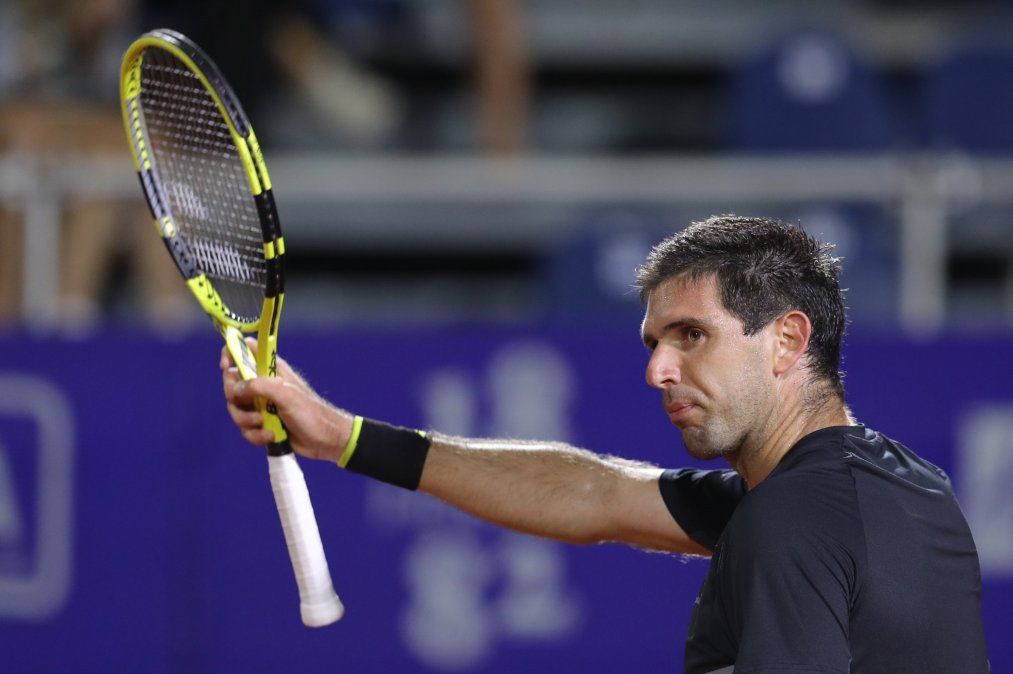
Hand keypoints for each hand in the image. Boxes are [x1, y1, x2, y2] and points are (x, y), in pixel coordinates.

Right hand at [220, 341, 353, 462]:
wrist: (324, 440)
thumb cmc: (310, 412)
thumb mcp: (286, 394)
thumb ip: (259, 386)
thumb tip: (236, 388)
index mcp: (270, 369)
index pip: (245, 350)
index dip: (231, 353)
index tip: (225, 367)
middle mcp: (263, 384)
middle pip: (232, 383)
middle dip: (235, 398)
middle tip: (251, 406)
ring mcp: (261, 404)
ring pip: (236, 408)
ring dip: (246, 420)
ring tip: (264, 425)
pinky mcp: (262, 424)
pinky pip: (245, 428)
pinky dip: (254, 435)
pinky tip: (270, 436)